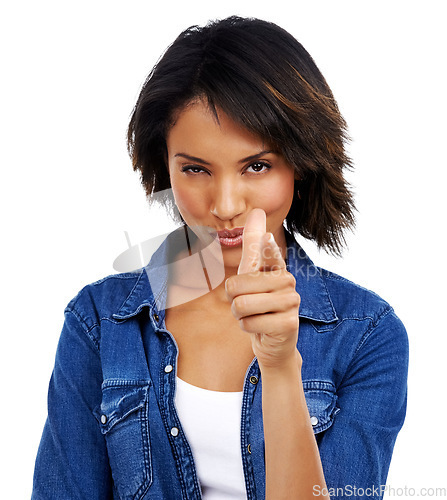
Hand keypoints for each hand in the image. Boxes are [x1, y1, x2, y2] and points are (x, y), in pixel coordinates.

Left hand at [225, 209, 300, 369]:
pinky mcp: (289, 323)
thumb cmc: (259, 303)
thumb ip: (254, 245)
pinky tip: (261, 328)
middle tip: (248, 305)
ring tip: (254, 316)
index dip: (265, 245)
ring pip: (241, 305)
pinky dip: (248, 328)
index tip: (264, 233)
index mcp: (277, 267)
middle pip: (236, 285)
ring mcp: (291, 302)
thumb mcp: (252, 273)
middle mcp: (287, 280)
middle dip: (233, 301)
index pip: (268, 251)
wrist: (273, 341)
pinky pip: (249, 324)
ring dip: (240, 316)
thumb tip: (258, 211)